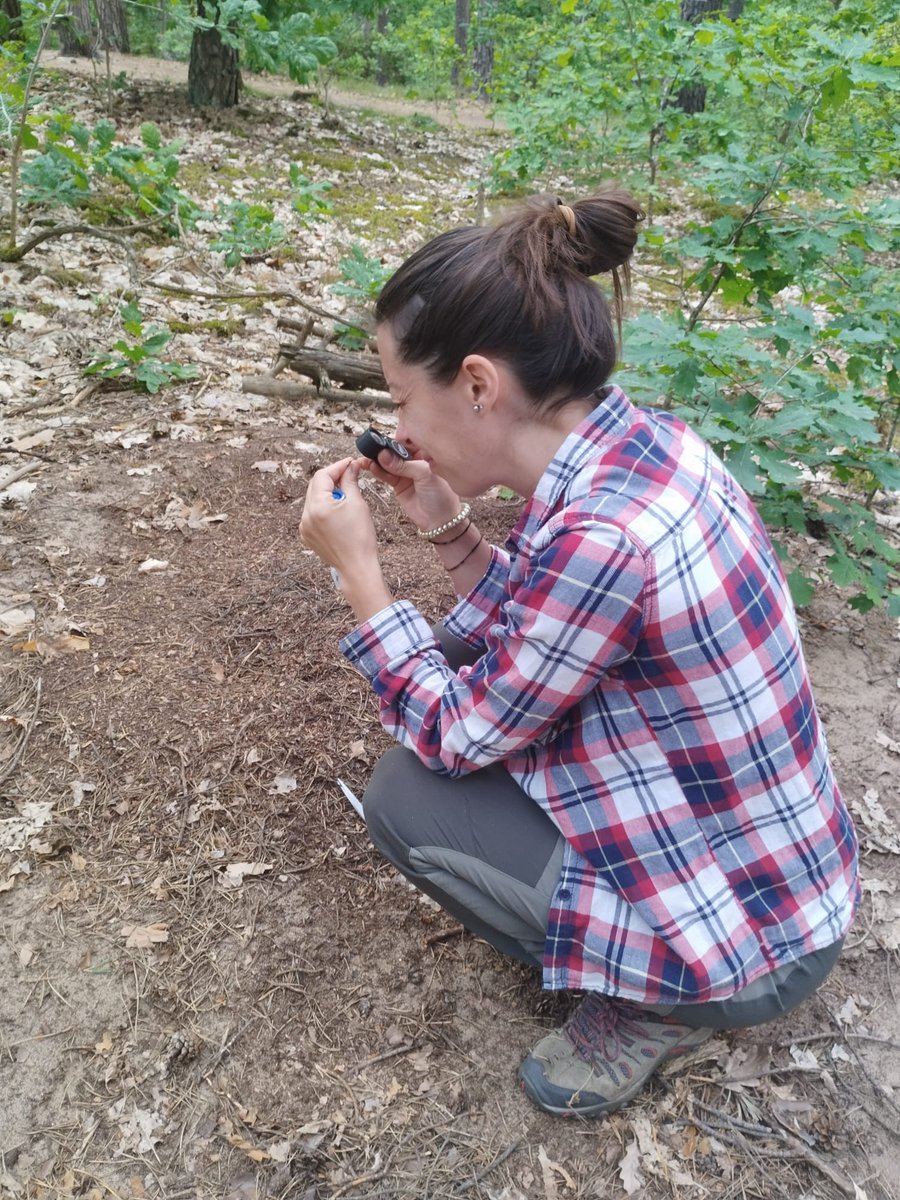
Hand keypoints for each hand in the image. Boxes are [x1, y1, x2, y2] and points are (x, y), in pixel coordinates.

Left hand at [300, 458, 378, 574]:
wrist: (357, 567)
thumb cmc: (360, 538)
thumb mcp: (357, 503)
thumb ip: (350, 481)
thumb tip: (351, 467)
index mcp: (318, 506)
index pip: (323, 475)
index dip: (338, 466)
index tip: (350, 463)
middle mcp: (306, 516)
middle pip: (316, 486)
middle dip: (332, 478)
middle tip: (349, 475)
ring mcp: (304, 527)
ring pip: (314, 499)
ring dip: (328, 493)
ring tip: (346, 495)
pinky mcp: (307, 535)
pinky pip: (312, 514)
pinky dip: (323, 507)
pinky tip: (338, 511)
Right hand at [362, 449, 464, 533]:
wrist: (440, 520)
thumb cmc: (442, 496)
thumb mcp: (425, 475)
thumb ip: (404, 465)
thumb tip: (383, 455)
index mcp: (426, 454)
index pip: (408, 442)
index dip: (395, 439)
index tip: (382, 439)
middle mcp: (415, 461)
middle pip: (395, 451)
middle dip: (383, 449)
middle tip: (371, 449)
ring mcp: (406, 473)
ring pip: (388, 463)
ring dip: (377, 461)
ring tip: (367, 459)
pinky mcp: (399, 484)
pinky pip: (386, 475)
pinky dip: (378, 471)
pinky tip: (371, 467)